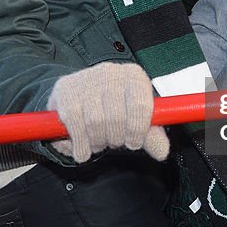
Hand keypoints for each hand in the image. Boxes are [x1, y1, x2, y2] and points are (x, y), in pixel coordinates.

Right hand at [49, 62, 168, 163]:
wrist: (81, 90)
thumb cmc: (115, 104)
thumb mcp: (137, 116)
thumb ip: (152, 135)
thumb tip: (161, 152)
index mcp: (134, 76)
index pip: (140, 106)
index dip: (137, 130)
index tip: (134, 142)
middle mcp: (110, 73)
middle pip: (116, 117)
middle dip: (116, 138)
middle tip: (114, 142)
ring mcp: (86, 81)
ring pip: (95, 122)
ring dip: (98, 142)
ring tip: (100, 142)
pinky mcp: (66, 91)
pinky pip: (74, 125)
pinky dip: (81, 144)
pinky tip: (84, 147)